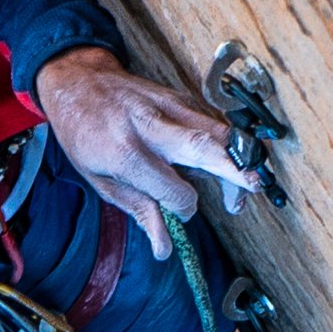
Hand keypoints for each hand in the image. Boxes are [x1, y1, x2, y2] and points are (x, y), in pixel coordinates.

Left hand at [33, 47, 257, 260]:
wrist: (79, 82)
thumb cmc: (84, 135)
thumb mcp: (100, 180)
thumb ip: (139, 211)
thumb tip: (164, 249)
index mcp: (125, 152)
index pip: (173, 188)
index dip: (185, 207)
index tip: (183, 212)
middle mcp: (150, 126)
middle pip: (204, 147)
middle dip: (235, 171)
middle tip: (252, 190)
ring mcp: (169, 107)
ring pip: (219, 131)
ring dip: (238, 160)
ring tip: (243, 186)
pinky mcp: (181, 97)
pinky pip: (212, 122)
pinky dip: (224, 145)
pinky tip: (220, 163)